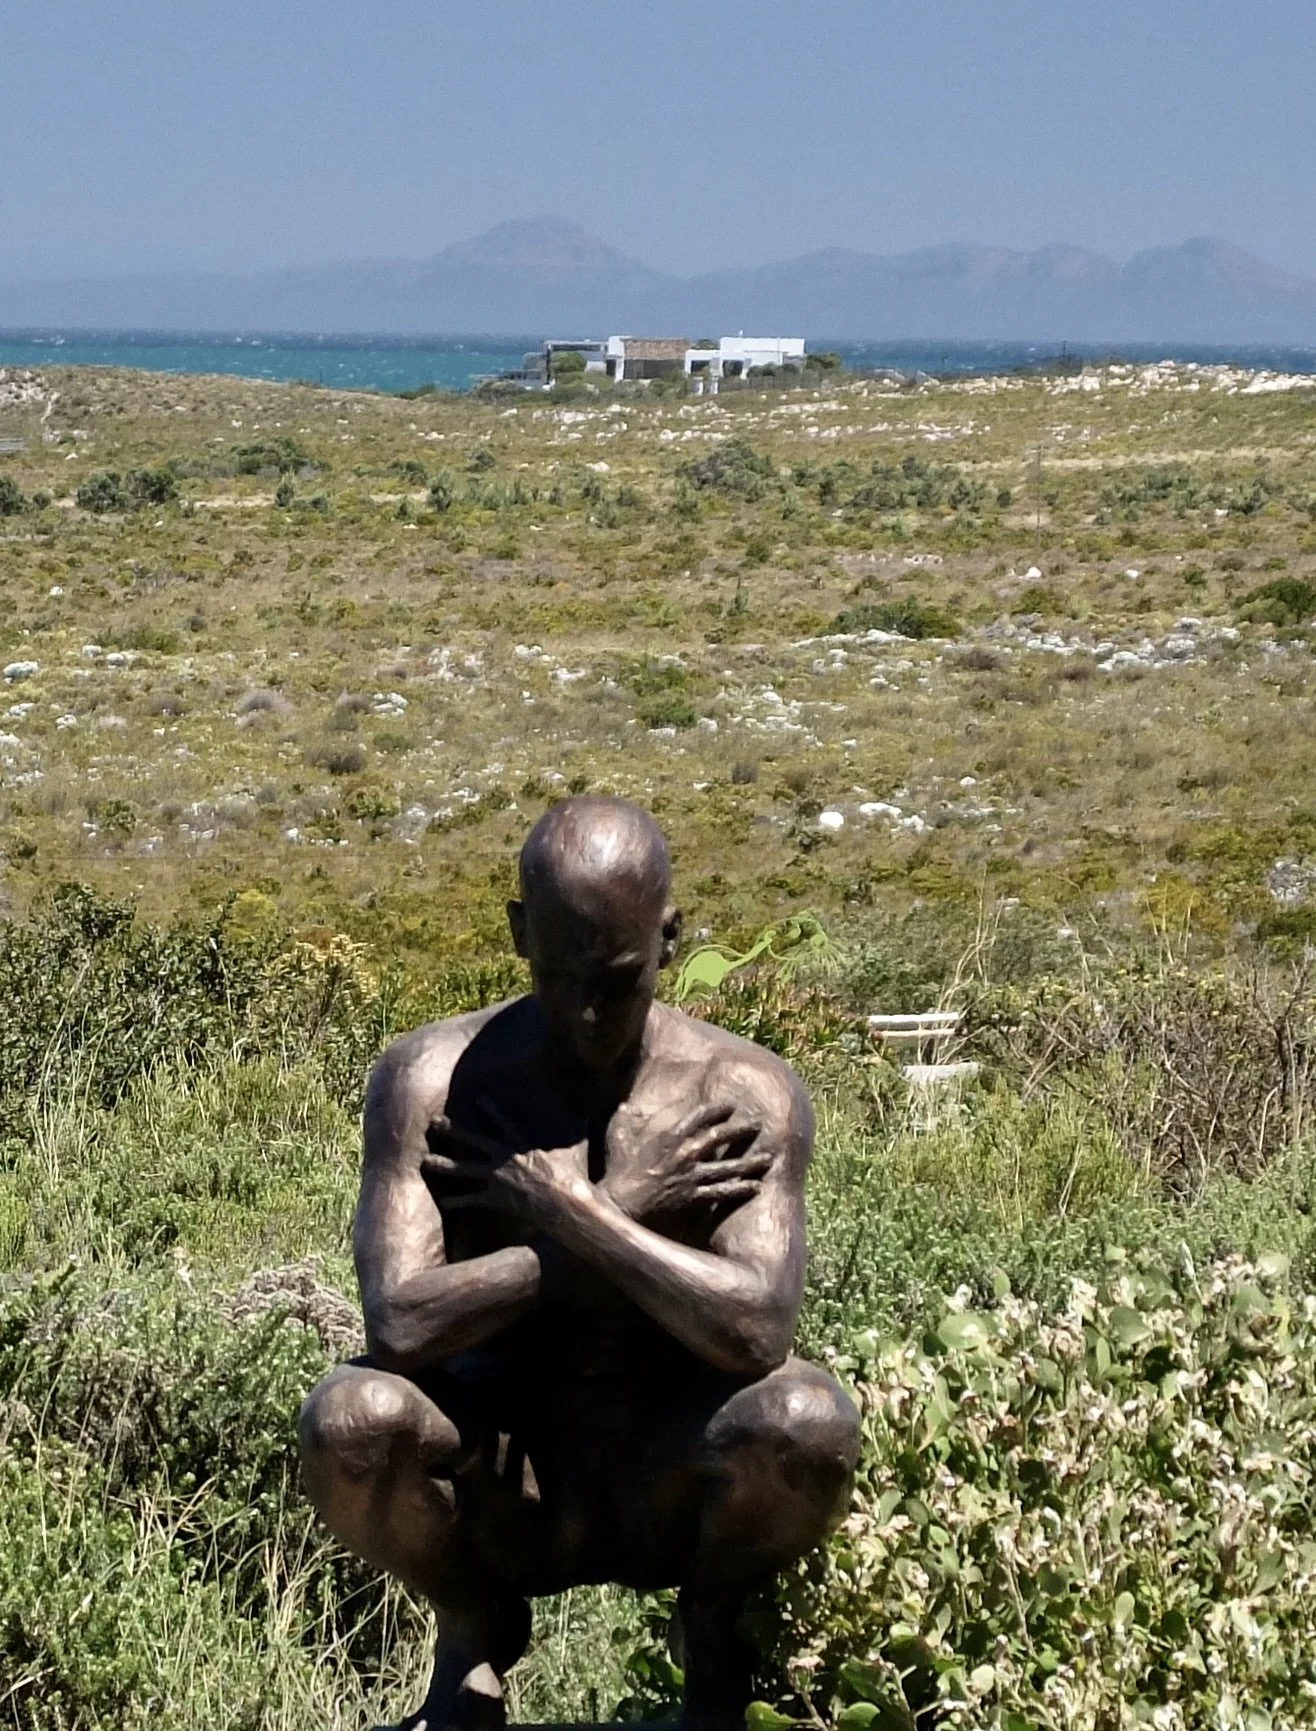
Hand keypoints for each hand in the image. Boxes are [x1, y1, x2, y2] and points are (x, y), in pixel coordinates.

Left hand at [422, 1097, 590, 1231]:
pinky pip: (472, 1199)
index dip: (489, 1109)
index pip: (502, 1121)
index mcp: (522, 1143)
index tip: (475, 1100)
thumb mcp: (577, 1147)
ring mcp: (498, 1178)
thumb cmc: (574, 1177)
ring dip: (444, 1165)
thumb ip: (581, 1127)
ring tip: (426, 1161)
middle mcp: (505, 1157)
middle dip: (451, 1130)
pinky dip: (458, 1200)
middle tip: (432, 1123)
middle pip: (473, 1140)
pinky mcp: (496, 1199)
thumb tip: (598, 1108)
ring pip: (464, 1169)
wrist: (567, 1205)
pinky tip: (444, 1200)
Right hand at [600, 1099, 769, 1222]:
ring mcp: (691, 1176)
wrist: (622, 1205)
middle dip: (740, 1130)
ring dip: (750, 1162)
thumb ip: (623, 1121)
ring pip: (727, 1166)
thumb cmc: (618, 1173)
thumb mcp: (617, 1140)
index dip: (716, 1110)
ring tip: (768, 1158)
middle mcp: (684, 1154)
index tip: (730, 1107)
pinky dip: (741, 1189)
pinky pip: (723, 1192)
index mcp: (668, 1138)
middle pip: (719, 1137)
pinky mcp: (694, 1197)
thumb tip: (623, 1104)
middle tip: (757, 1125)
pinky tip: (756, 1187)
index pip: (698, 1118)